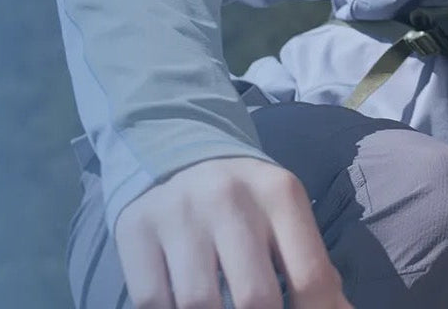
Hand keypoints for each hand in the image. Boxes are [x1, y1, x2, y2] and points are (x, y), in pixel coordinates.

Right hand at [113, 156, 354, 308]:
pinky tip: (185, 308)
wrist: (176, 153)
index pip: (310, 276)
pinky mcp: (135, 228)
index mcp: (280, 193)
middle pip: (256, 298)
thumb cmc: (245, 200)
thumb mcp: (285, 217)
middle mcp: (230, 197)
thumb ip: (312, 265)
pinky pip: (153, 301)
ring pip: (199, 304)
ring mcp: (179, 212)